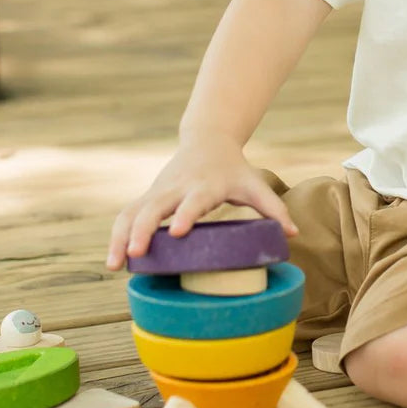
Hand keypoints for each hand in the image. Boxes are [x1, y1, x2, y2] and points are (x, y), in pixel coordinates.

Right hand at [106, 132, 297, 270]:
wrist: (207, 141)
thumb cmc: (233, 169)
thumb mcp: (254, 184)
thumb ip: (273, 208)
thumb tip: (293, 234)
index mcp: (203, 185)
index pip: (193, 200)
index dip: (185, 214)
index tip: (178, 232)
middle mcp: (176, 188)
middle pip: (153, 207)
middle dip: (143, 231)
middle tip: (135, 255)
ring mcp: (158, 192)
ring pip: (132, 213)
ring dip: (120, 238)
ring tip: (113, 266)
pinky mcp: (147, 197)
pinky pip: (126, 216)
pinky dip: (117, 236)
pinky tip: (113, 260)